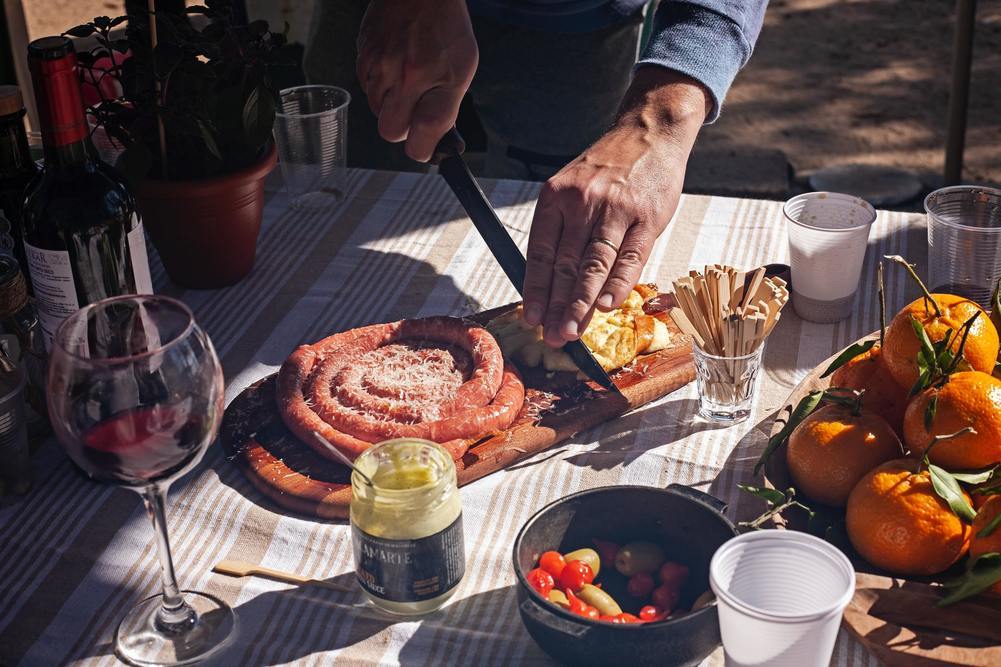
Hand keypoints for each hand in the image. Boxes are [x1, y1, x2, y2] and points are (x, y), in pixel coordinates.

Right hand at [356, 0, 477, 161]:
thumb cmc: (446, 28)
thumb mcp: (462, 68)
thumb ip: (448, 108)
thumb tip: (439, 143)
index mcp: (434, 79)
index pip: (422, 137)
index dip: (424, 149)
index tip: (427, 148)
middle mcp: (403, 75)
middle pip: (391, 132)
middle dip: (404, 130)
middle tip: (416, 113)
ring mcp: (378, 66)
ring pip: (377, 111)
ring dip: (392, 106)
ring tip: (408, 80)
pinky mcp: (362, 56)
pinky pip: (367, 89)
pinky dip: (381, 86)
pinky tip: (394, 67)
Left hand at [522, 68, 710, 346]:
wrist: (649, 133)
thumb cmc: (608, 168)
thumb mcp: (572, 186)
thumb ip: (561, 228)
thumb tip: (550, 280)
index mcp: (556, 196)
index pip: (541, 252)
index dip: (535, 289)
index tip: (532, 317)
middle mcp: (582, 202)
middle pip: (565, 264)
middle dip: (558, 306)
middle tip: (554, 335)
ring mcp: (615, 209)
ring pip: (594, 265)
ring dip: (582, 304)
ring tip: (574, 330)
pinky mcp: (646, 217)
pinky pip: (629, 259)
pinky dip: (617, 285)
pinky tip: (605, 307)